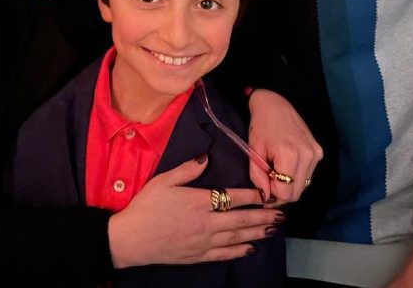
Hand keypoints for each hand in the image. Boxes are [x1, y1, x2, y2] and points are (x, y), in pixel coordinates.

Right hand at [107, 155, 283, 268]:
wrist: (131, 239)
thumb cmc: (145, 207)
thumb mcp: (163, 181)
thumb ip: (186, 170)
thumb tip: (205, 157)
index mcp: (198, 201)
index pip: (232, 197)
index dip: (252, 196)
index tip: (266, 194)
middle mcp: (206, 222)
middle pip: (241, 219)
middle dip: (263, 217)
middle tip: (282, 215)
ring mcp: (203, 242)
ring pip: (237, 237)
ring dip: (257, 233)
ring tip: (273, 229)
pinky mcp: (197, 256)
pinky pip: (223, 254)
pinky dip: (239, 252)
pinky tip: (250, 249)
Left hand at [247, 89, 322, 202]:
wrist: (274, 103)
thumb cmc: (260, 125)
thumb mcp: (254, 151)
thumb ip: (258, 177)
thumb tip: (265, 198)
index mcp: (290, 155)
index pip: (286, 193)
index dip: (273, 196)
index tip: (263, 191)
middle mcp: (308, 156)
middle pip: (297, 193)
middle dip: (281, 194)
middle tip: (268, 185)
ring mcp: (316, 153)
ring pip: (304, 186)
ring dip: (289, 185)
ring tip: (276, 172)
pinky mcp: (319, 152)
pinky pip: (308, 175)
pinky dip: (296, 176)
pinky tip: (286, 165)